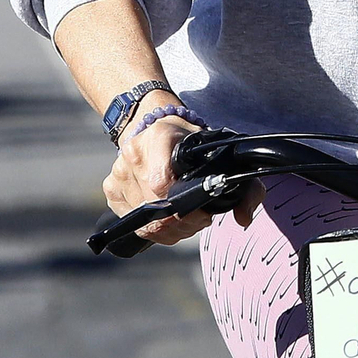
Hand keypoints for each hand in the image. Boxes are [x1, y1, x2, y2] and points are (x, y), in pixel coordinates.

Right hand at [101, 109, 260, 246]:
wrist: (157, 127)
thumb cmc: (192, 144)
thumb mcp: (222, 154)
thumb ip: (246, 185)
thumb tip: (244, 218)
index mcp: (159, 137)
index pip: (162, 185)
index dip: (185, 208)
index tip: (204, 212)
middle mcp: (132, 153)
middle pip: (154, 210)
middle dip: (182, 223)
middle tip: (199, 218)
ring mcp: (118, 172)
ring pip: (143, 223)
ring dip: (170, 229)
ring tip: (185, 217)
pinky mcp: (111, 189)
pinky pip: (132, 223)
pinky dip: (153, 229)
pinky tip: (167, 218)